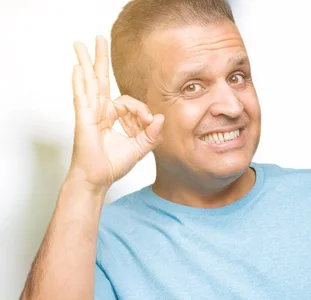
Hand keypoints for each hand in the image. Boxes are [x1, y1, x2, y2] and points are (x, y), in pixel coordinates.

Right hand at [69, 36, 164, 191]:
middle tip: (99, 38)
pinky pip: (82, 98)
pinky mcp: (84, 120)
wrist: (98, 179)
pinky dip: (79, 83)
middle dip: (100, 59)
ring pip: (88, 83)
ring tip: (80, 43)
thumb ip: (152, 134)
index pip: (129, 102)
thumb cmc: (113, 165)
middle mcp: (100, 111)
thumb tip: (161, 118)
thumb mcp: (140, 148)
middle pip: (100, 80)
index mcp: (112, 116)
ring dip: (86, 63)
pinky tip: (77, 68)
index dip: (142, 110)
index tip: (150, 122)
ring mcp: (90, 114)